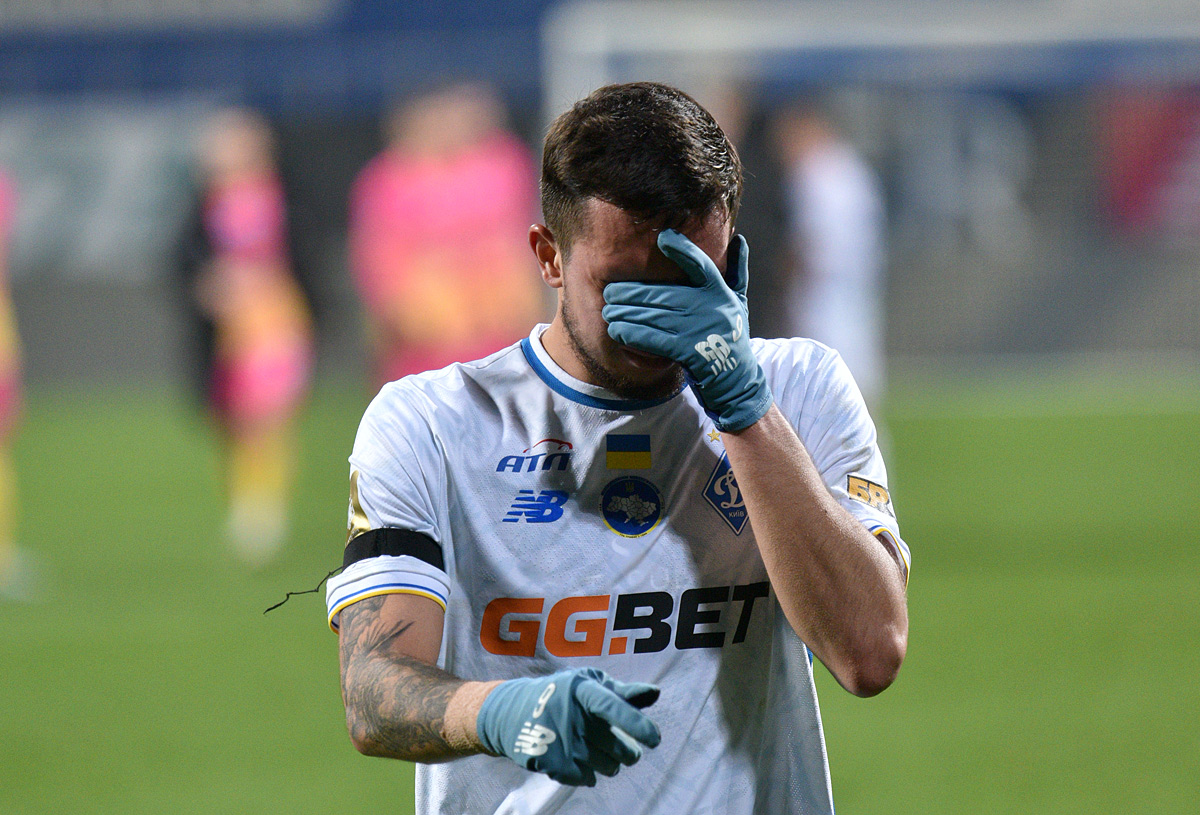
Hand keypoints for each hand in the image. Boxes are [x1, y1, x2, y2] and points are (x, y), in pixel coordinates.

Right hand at [476, 668, 660, 785]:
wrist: (513, 714)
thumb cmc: (562, 694)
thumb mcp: (588, 684)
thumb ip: (622, 692)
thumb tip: (655, 693)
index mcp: (582, 690)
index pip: (612, 707)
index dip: (636, 723)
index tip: (654, 739)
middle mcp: (570, 715)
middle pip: (619, 748)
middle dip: (628, 752)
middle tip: (623, 747)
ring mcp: (560, 741)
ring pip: (608, 767)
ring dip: (610, 763)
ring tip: (596, 749)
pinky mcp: (552, 763)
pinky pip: (588, 778)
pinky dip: (589, 773)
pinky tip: (578, 758)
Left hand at [602, 229, 772, 430]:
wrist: (736, 379)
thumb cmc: (733, 335)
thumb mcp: (740, 301)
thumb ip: (738, 270)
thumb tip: (740, 239)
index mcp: (718, 291)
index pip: (700, 264)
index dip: (682, 249)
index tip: (663, 238)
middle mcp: (708, 307)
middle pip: (661, 293)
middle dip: (630, 292)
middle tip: (609, 292)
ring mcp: (697, 330)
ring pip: (652, 316)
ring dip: (624, 313)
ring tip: (607, 311)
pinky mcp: (687, 351)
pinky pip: (652, 339)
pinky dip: (632, 334)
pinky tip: (616, 330)